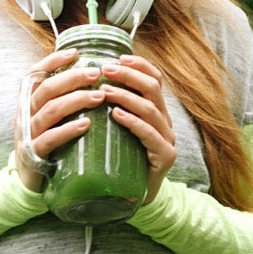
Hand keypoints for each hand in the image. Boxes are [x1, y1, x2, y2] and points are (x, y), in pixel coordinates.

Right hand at [15, 48, 104, 191]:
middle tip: (96, 73)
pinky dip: (68, 129)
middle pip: (46, 88)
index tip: (75, 53)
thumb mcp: (49, 117)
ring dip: (76, 100)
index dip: (53, 61)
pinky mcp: (33, 154)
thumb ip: (61, 98)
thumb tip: (89, 75)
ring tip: (99, 96)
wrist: (28, 180)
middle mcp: (25, 113)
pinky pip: (50, 138)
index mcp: (28, 101)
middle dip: (72, 78)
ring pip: (50, 110)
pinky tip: (86, 124)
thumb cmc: (45, 142)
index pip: (35, 73)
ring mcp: (28, 134)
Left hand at [100, 55, 176, 203]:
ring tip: (104, 91)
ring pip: (150, 108)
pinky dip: (132, 122)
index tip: (118, 57)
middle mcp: (164, 121)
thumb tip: (86, 82)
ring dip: (125, 96)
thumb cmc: (120, 159)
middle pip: (153, 88)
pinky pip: (149, 134)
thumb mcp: (116, 129)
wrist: (133, 196)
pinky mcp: (165, 157)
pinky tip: (116, 115)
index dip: (138, 65)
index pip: (154, 79)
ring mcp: (167, 139)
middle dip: (128, 75)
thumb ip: (110, 108)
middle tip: (105, 70)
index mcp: (155, 110)